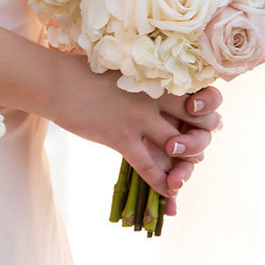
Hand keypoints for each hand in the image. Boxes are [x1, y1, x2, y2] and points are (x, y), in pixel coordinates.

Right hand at [48, 55, 222, 204]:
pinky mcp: (121, 137)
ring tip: (180, 177)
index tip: (197, 121)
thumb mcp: (125, 71)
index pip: (204, 99)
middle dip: (201, 143)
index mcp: (161, 79)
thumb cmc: (85, 73)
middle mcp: (158, 98)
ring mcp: (141, 119)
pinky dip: (161, 184)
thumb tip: (159, 95)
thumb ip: (147, 84)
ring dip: (184, 168)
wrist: (56, 81)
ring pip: (181, 149)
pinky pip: (150, 167)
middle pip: (201, 126)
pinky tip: (167, 193)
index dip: (208, 114)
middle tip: (190, 152)